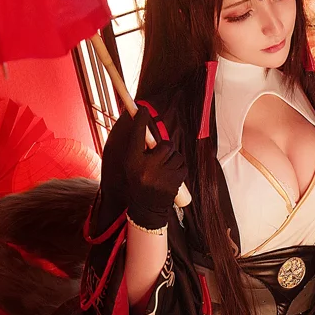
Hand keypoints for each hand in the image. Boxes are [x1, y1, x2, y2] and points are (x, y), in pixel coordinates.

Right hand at [106, 107, 186, 231]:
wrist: (147, 207)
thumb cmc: (139, 181)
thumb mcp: (132, 165)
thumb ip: (138, 149)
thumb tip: (145, 128)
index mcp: (133, 162)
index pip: (137, 136)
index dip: (140, 121)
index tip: (142, 108)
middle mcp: (146, 168)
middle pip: (165, 144)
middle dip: (165, 149)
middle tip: (159, 159)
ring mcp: (162, 175)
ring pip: (176, 155)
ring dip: (172, 160)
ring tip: (163, 171)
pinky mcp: (175, 181)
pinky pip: (183, 165)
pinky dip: (179, 169)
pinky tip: (170, 177)